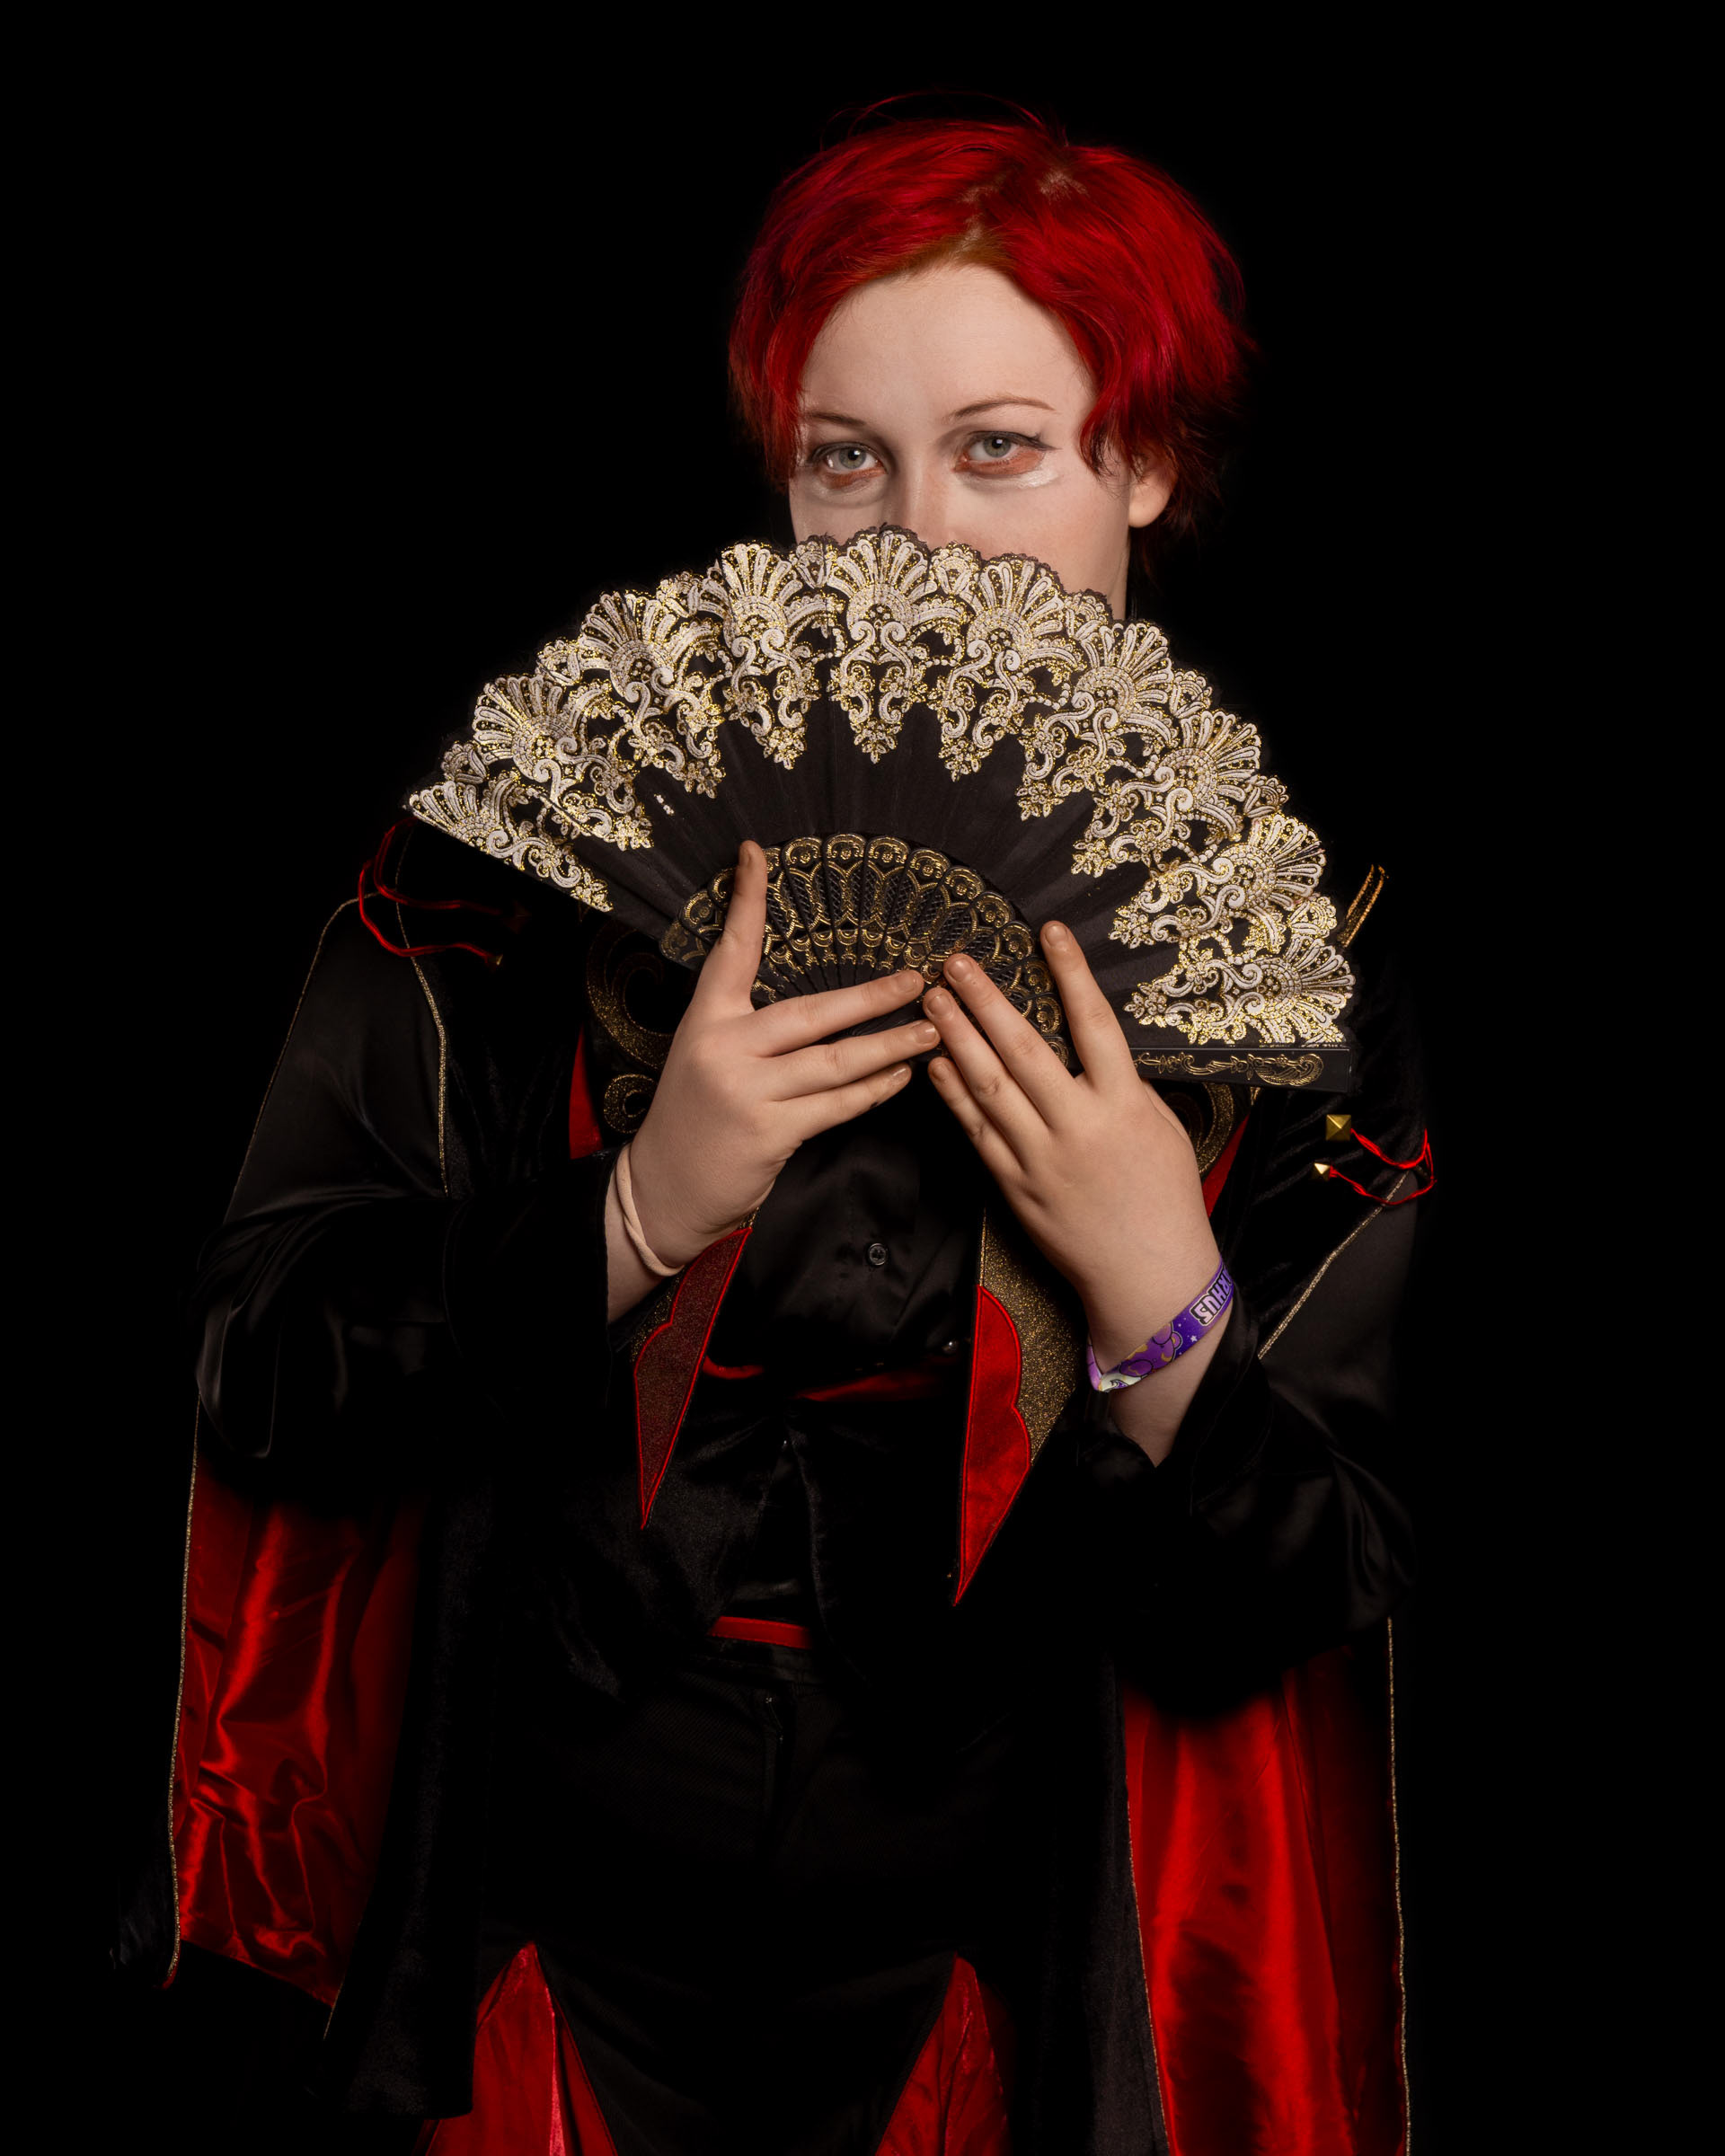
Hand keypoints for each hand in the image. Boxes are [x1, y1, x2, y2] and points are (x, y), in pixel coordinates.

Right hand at [620, 842, 933, 1286]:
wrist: (663, 1187)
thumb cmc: (695, 1117)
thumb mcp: (706, 1056)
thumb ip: (749, 1028)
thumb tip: (816, 999)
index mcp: (707, 1021)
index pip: (731, 952)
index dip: (747, 902)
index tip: (757, 852)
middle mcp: (725, 1050)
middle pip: (810, 1011)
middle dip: (871, 996)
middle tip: (917, 977)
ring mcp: (748, 1093)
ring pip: (835, 1062)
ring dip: (890, 1045)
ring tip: (931, 1029)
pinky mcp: (770, 1133)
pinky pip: (837, 1105)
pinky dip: (874, 1090)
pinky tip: (903, 1075)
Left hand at [923, 924, 1228, 1460]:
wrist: (1147, 1273)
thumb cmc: (1164, 1197)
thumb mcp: (1161, 1127)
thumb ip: (1123, 1085)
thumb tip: (1093, 1044)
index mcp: (1123, 1105)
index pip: (1093, 1025)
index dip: (1070, 974)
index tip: (1048, 932)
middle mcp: (1078, 1126)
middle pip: (1024, 1051)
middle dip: (986, 1002)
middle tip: (956, 963)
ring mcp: (1040, 1158)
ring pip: (989, 1088)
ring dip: (957, 1039)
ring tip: (933, 1000)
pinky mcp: (1013, 1185)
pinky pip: (976, 1131)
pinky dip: (953, 1095)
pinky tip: (934, 1063)